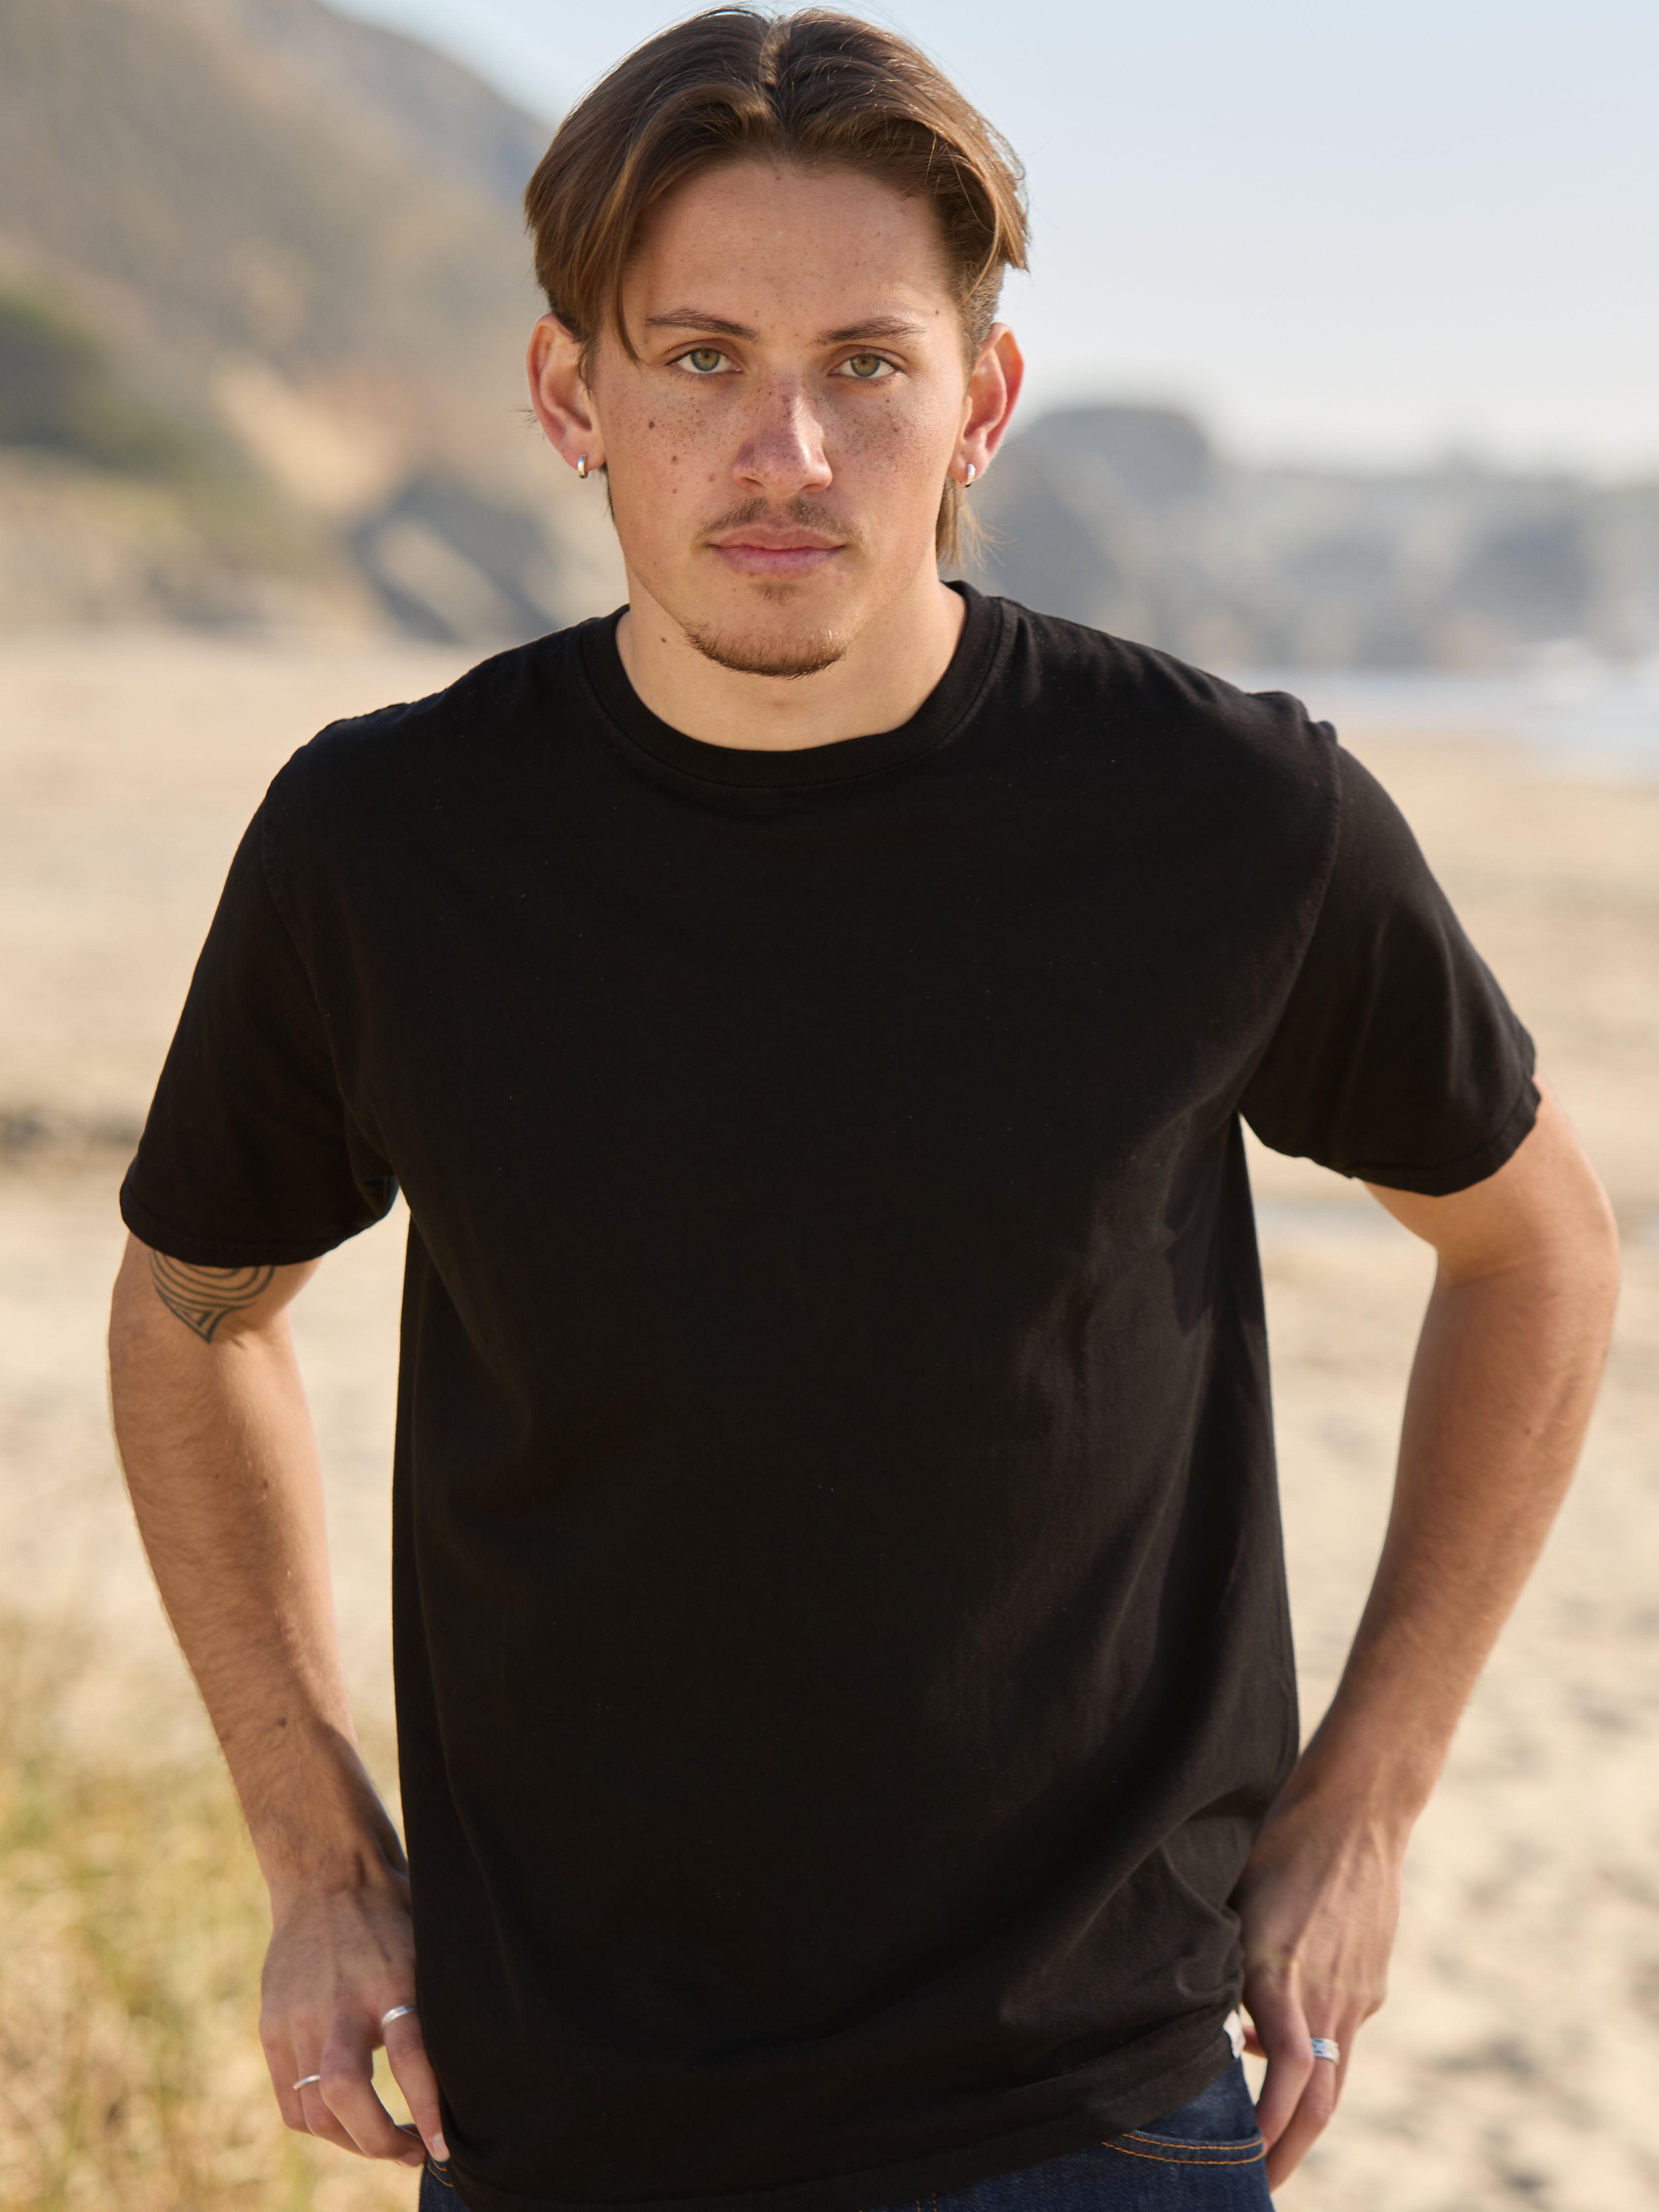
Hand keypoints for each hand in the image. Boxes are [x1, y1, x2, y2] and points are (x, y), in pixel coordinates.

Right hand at [259, 1860, 447, 2167]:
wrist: (326, 1877)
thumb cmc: (392, 1915)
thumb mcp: (426, 1951)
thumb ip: (434, 2008)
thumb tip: (475, 2066)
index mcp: (390, 1979)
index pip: (411, 2056)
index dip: (427, 2108)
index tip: (444, 2147)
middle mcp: (340, 2003)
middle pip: (348, 2094)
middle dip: (380, 2141)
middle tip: (414, 2151)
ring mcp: (299, 2018)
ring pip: (314, 2110)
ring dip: (351, 2142)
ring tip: (383, 2144)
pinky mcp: (272, 2027)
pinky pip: (291, 2102)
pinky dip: (320, 2125)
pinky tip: (346, 2124)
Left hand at [1233, 1788, 1404, 2185]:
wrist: (1356, 1811)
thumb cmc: (1277, 1842)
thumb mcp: (1232, 1897)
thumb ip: (1223, 1962)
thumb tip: (1231, 2030)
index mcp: (1280, 1969)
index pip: (1288, 2069)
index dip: (1269, 2122)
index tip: (1248, 2160)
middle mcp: (1324, 1992)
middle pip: (1318, 2098)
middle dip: (1286, 2152)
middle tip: (1256, 2189)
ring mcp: (1355, 1993)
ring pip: (1334, 2078)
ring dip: (1302, 2120)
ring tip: (1268, 2150)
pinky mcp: (1371, 1984)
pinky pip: (1340, 2038)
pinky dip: (1314, 2063)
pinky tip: (1277, 2053)